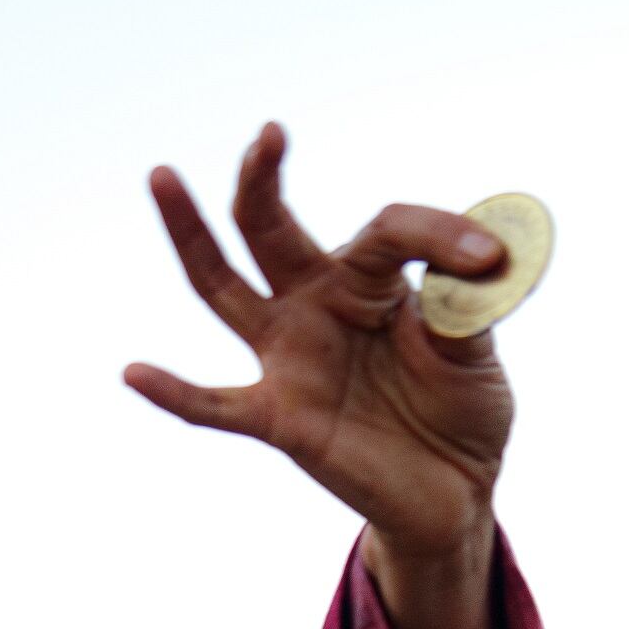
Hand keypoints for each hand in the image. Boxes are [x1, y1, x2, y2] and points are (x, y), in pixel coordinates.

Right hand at [123, 122, 512, 628]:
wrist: (455, 494)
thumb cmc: (461, 409)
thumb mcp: (476, 354)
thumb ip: (466, 310)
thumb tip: (475, 268)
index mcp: (368, 278)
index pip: (386, 230)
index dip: (440, 235)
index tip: (494, 257)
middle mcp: (315, 304)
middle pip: (270, 227)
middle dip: (263, 179)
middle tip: (269, 134)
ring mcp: (289, 358)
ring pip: (223, 288)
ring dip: (191, 234)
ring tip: (162, 174)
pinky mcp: (279, 418)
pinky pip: (216, 405)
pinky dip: (175, 393)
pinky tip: (134, 372)